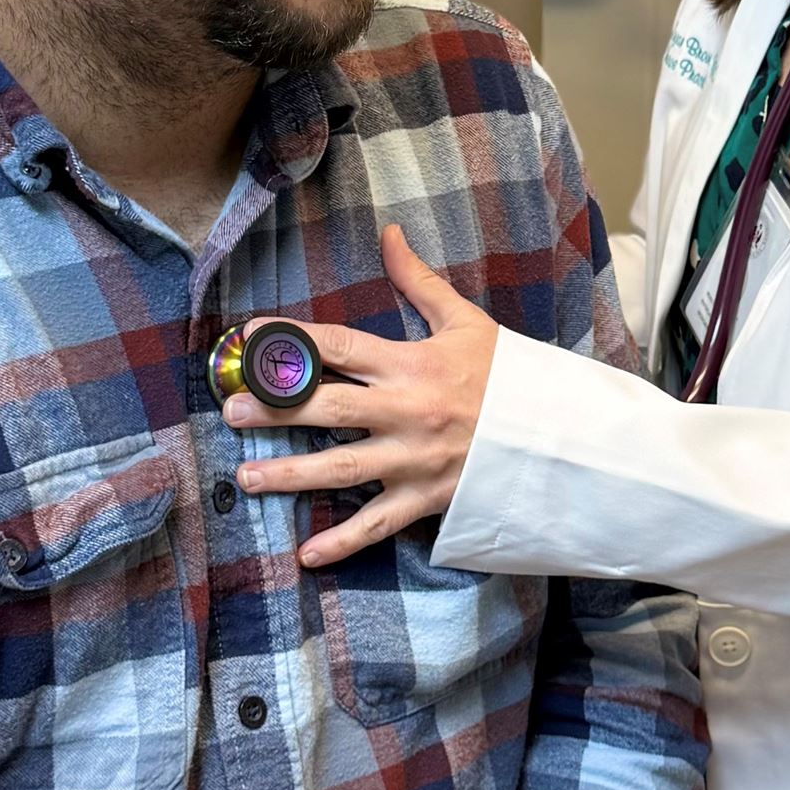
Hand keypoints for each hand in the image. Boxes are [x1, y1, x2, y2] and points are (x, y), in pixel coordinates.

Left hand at [223, 225, 498, 567]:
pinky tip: (306, 555)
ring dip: (291, 475)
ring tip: (246, 476)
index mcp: (413, 365)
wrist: (558, 433)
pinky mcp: (426, 499)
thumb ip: (418, 280)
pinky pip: (378, 524)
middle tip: (231, 410)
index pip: (341, 347)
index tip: (251, 336)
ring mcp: (415, 460)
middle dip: (276, 409)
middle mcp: (408, 413)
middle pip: (329, 409)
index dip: (293, 340)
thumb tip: (388, 234)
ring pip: (343, 469)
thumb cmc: (507, 374)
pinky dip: (343, 543)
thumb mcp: (466, 321)